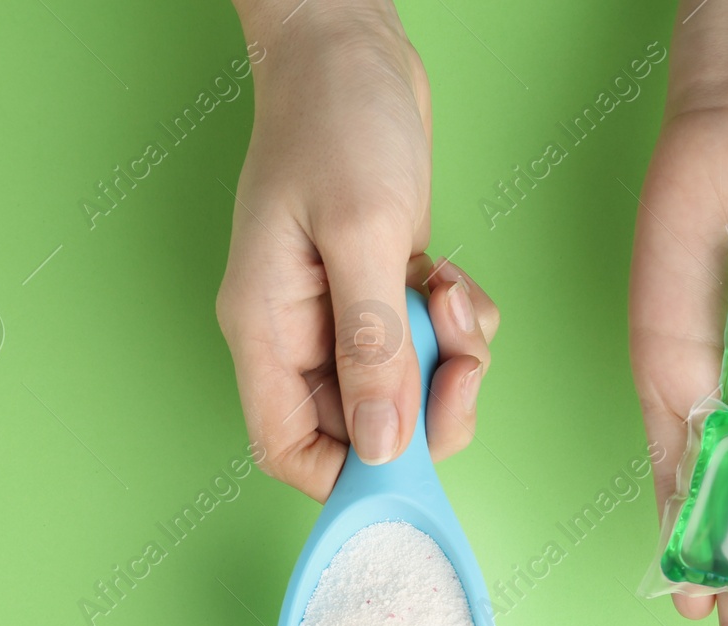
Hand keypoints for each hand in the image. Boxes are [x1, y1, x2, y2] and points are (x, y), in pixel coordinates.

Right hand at [218, 0, 499, 500]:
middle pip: (366, 429)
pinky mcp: (382, 293)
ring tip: (449, 293)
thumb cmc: (338, 123)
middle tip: (457, 357)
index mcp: (269, 330)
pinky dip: (457, 325)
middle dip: (427, 404)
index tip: (413, 454)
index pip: (290, 449)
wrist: (351, 48)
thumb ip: (372, 345)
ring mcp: (343, 315)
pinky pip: (430, 346)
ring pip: (409, 390)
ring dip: (450, 359)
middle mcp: (303, 334)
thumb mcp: (361, 234)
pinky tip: (449, 276)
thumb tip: (383, 446)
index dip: (349, 475)